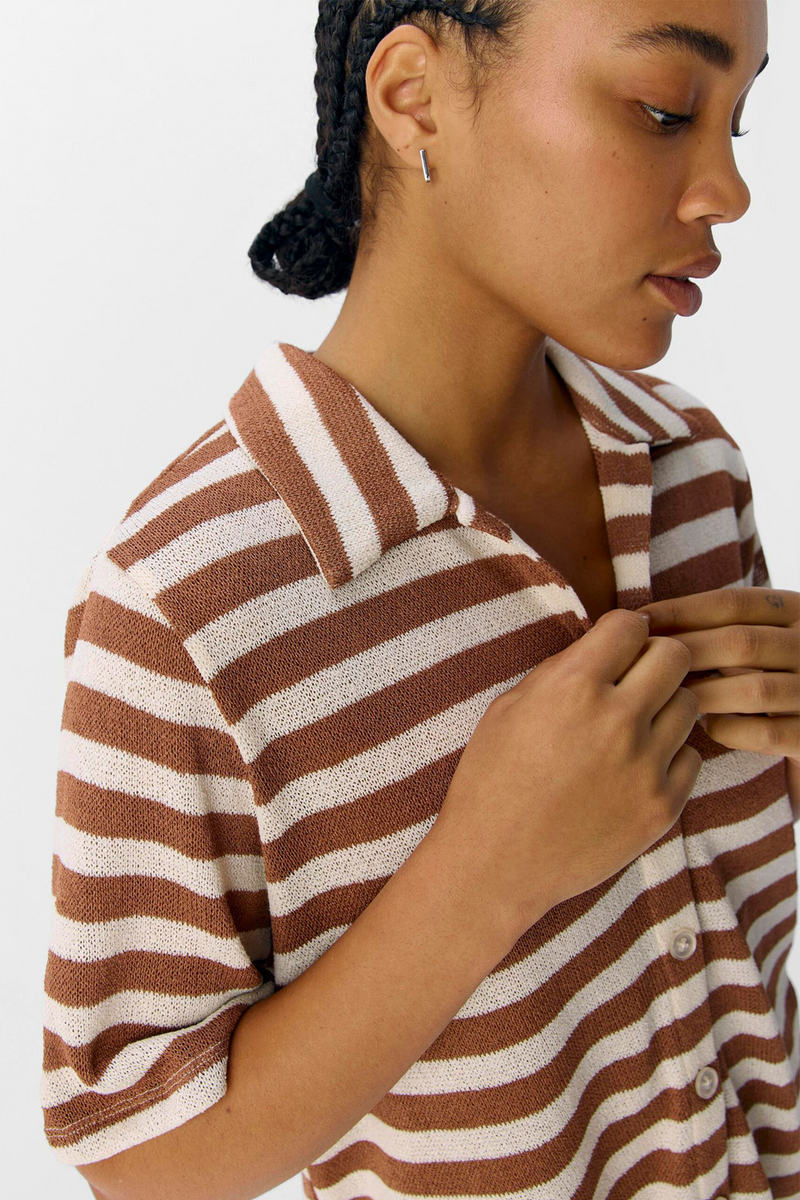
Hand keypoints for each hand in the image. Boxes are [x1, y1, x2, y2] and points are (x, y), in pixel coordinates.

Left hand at [635, 588, 799, 819]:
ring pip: (753, 689)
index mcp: (795, 613)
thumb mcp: (754, 641)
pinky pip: (765, 733)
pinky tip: (706, 729)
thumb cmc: (766, 681)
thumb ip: (715, 628)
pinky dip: (728, 730)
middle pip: (740, 643)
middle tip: (639, 668)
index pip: (732, 603)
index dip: (680, 610)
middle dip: (683, 654)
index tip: (638, 621)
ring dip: (702, 694)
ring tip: (666, 699)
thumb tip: (639, 620)